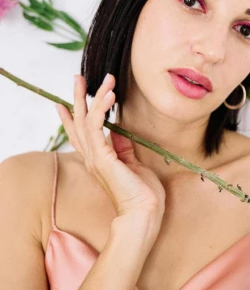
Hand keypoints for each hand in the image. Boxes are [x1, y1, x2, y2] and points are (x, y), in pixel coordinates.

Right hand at [56, 73, 165, 219]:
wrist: (144, 212)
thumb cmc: (143, 194)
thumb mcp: (134, 164)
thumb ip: (124, 148)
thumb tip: (121, 131)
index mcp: (99, 161)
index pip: (80, 135)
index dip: (71, 118)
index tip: (64, 103)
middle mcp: (92, 158)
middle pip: (78, 123)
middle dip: (78, 98)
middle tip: (78, 77)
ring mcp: (95, 158)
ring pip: (87, 120)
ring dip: (95, 97)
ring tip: (106, 79)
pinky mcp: (102, 157)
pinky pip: (97, 126)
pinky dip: (102, 109)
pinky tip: (110, 96)